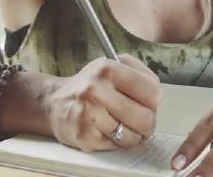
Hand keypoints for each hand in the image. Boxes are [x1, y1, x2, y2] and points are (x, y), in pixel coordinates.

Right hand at [46, 54, 161, 151]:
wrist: (55, 102)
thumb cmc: (91, 85)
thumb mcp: (113, 66)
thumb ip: (140, 75)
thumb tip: (157, 98)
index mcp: (107, 69)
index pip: (152, 91)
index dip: (153, 100)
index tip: (147, 101)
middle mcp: (96, 90)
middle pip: (146, 117)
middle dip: (147, 122)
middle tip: (140, 118)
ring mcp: (89, 114)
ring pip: (134, 135)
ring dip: (134, 133)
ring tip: (125, 124)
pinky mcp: (85, 136)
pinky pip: (118, 145)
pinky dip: (120, 141)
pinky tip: (110, 130)